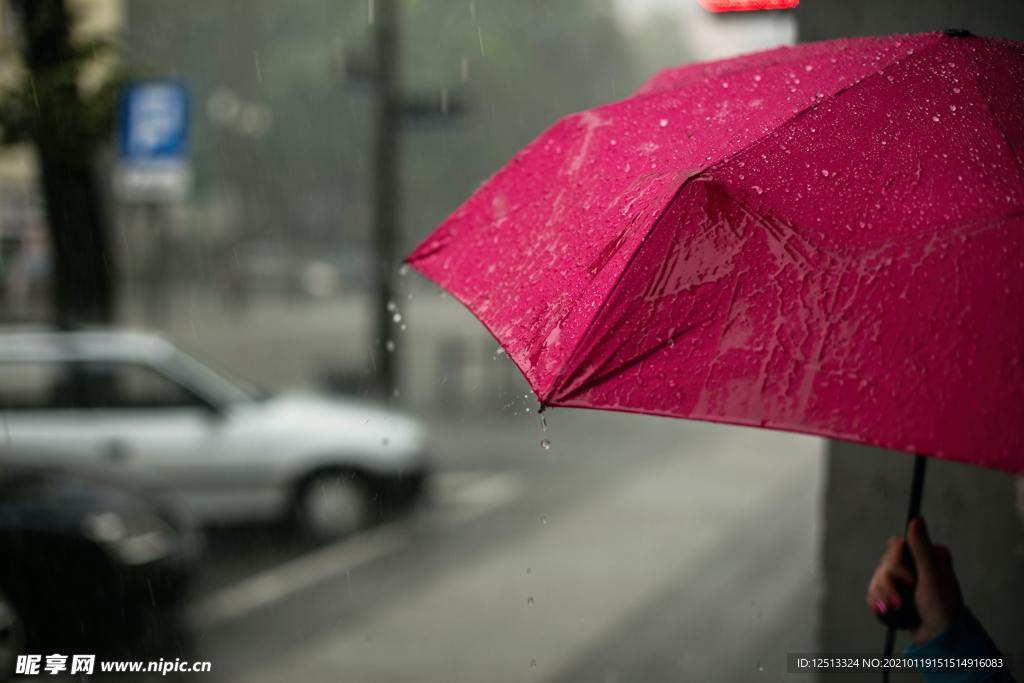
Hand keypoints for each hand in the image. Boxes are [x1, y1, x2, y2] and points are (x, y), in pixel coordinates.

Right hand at [866, 516, 962, 643]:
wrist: (937, 638)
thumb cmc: (942, 609)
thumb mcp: (933, 578)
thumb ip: (921, 549)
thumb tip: (917, 519)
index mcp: (928, 555)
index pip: (896, 546)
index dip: (896, 564)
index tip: (908, 580)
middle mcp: (915, 563)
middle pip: (885, 562)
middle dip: (889, 584)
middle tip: (901, 599)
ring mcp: (904, 578)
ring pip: (877, 576)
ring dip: (883, 594)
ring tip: (895, 608)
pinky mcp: (895, 591)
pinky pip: (874, 588)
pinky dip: (877, 599)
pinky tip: (886, 608)